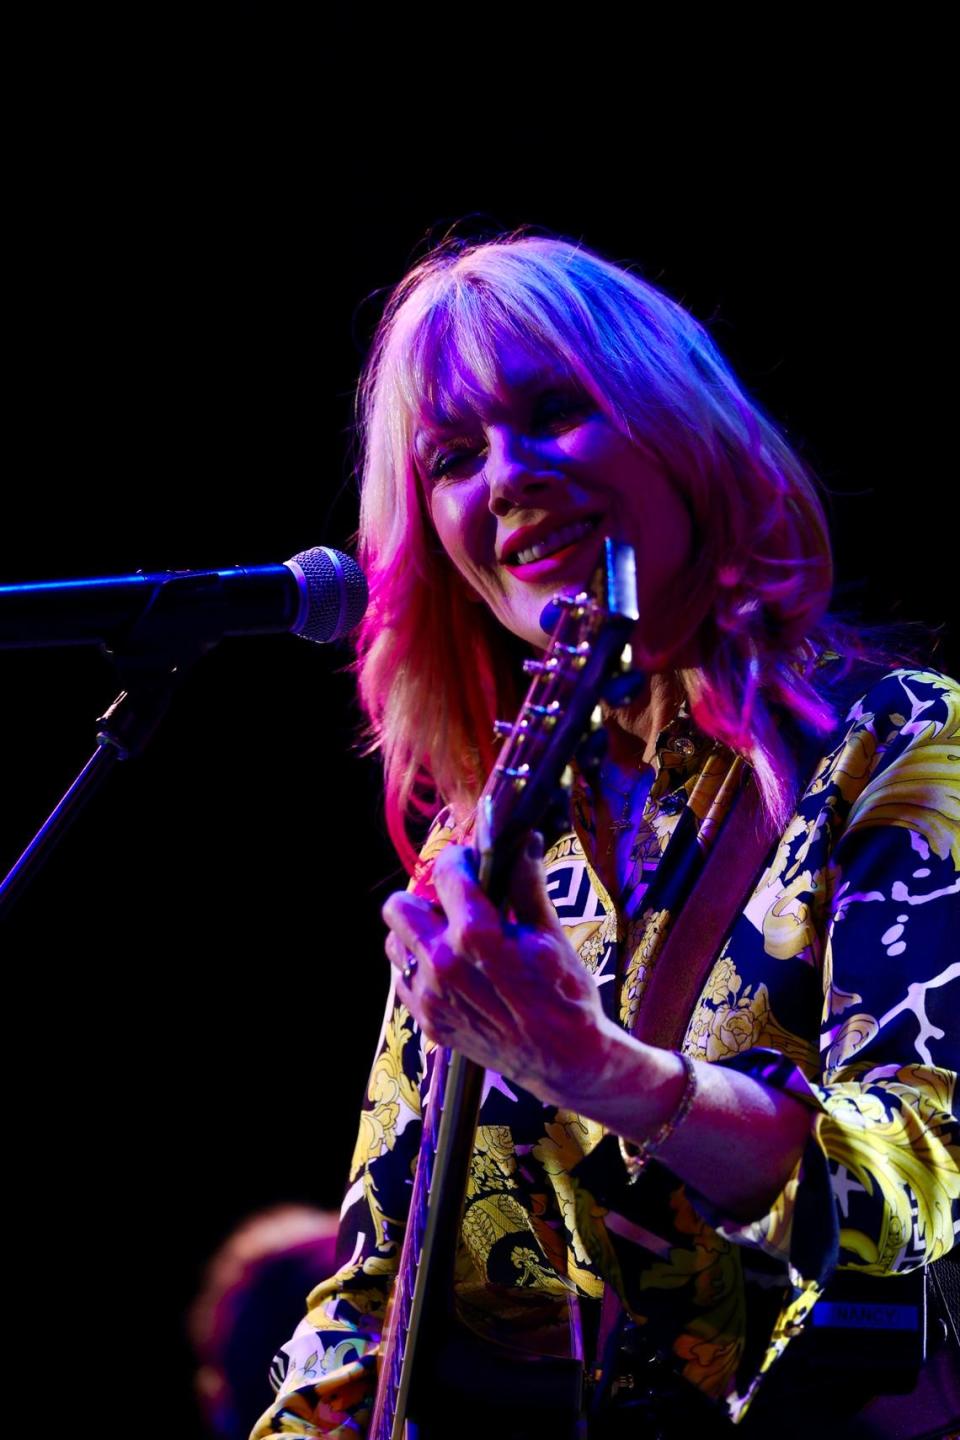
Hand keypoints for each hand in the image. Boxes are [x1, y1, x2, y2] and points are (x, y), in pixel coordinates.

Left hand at [381, 833, 613, 1107]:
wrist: (565, 1061)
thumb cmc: (566, 995)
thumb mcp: (552, 934)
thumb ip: (527, 885)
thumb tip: (524, 840)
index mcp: (477, 935)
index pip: (447, 872)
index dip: (462, 860)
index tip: (474, 864)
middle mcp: (444, 964)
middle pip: (398, 907)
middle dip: (424, 897)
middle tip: (455, 904)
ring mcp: (431, 997)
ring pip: (395, 944)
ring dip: (418, 934)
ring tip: (452, 939)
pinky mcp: (429, 1021)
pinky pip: (405, 980)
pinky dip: (422, 969)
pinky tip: (455, 972)